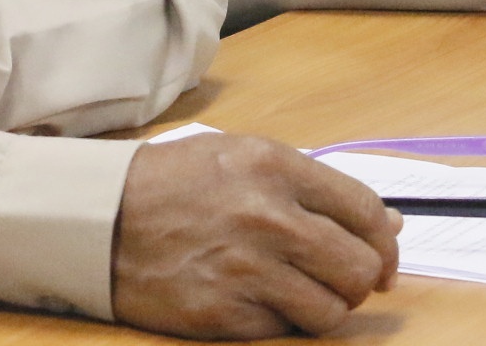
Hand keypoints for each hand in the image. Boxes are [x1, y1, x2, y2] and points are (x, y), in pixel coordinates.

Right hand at [113, 134, 401, 338]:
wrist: (98, 219)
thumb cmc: (173, 182)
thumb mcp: (243, 158)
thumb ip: (315, 187)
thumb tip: (388, 225)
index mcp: (275, 168)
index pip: (365, 211)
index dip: (384, 241)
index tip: (383, 256)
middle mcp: (268, 219)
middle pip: (358, 267)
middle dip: (363, 280)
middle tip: (346, 281)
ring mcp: (246, 271)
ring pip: (331, 311)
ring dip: (326, 307)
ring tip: (302, 293)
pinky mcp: (224, 315)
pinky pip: (285, 332)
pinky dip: (282, 323)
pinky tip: (260, 301)